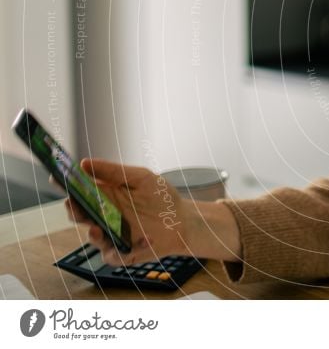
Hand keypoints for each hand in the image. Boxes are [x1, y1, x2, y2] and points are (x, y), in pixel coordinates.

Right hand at [65, 159, 194, 265]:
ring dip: (93, 235)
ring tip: (97, 229)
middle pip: (79, 215)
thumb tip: (85, 163)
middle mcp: (104, 216)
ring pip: (93, 239)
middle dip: (73, 210)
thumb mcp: (140, 178)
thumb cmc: (161, 196)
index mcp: (105, 196)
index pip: (79, 191)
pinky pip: (117, 256)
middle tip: (72, 203)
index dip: (65, 185)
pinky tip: (146, 239)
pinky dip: (127, 251)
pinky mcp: (124, 253)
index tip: (55, 177)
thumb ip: (113, 171)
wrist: (182, 219)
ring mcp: (112, 236)